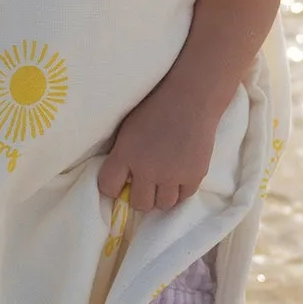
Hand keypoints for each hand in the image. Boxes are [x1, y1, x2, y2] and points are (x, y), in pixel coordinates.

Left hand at [97, 78, 218, 212]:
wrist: (191, 98)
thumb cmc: (156, 107)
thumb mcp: (128, 129)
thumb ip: (123, 155)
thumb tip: (122, 180)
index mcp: (125, 154)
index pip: (108, 187)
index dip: (112, 188)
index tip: (119, 184)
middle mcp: (147, 169)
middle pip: (139, 204)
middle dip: (140, 196)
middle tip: (145, 184)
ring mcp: (172, 175)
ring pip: (163, 205)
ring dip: (161, 196)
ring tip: (163, 182)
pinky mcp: (194, 175)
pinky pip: (183, 197)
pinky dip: (180, 190)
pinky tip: (178, 178)